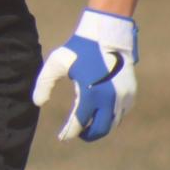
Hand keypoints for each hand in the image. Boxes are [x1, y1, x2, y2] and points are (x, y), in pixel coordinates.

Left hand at [32, 8, 138, 141]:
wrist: (107, 33)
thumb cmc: (80, 47)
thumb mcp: (57, 62)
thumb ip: (44, 83)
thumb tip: (38, 103)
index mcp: (91, 94)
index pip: (79, 123)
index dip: (69, 132)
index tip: (62, 136)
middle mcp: (109, 100)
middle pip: (99, 129)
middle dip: (87, 134)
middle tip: (78, 133)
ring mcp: (123, 97)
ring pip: (113, 123)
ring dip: (100, 126)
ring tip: (88, 124)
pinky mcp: (131, 92)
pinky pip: (122, 113)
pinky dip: (112, 117)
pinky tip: (102, 113)